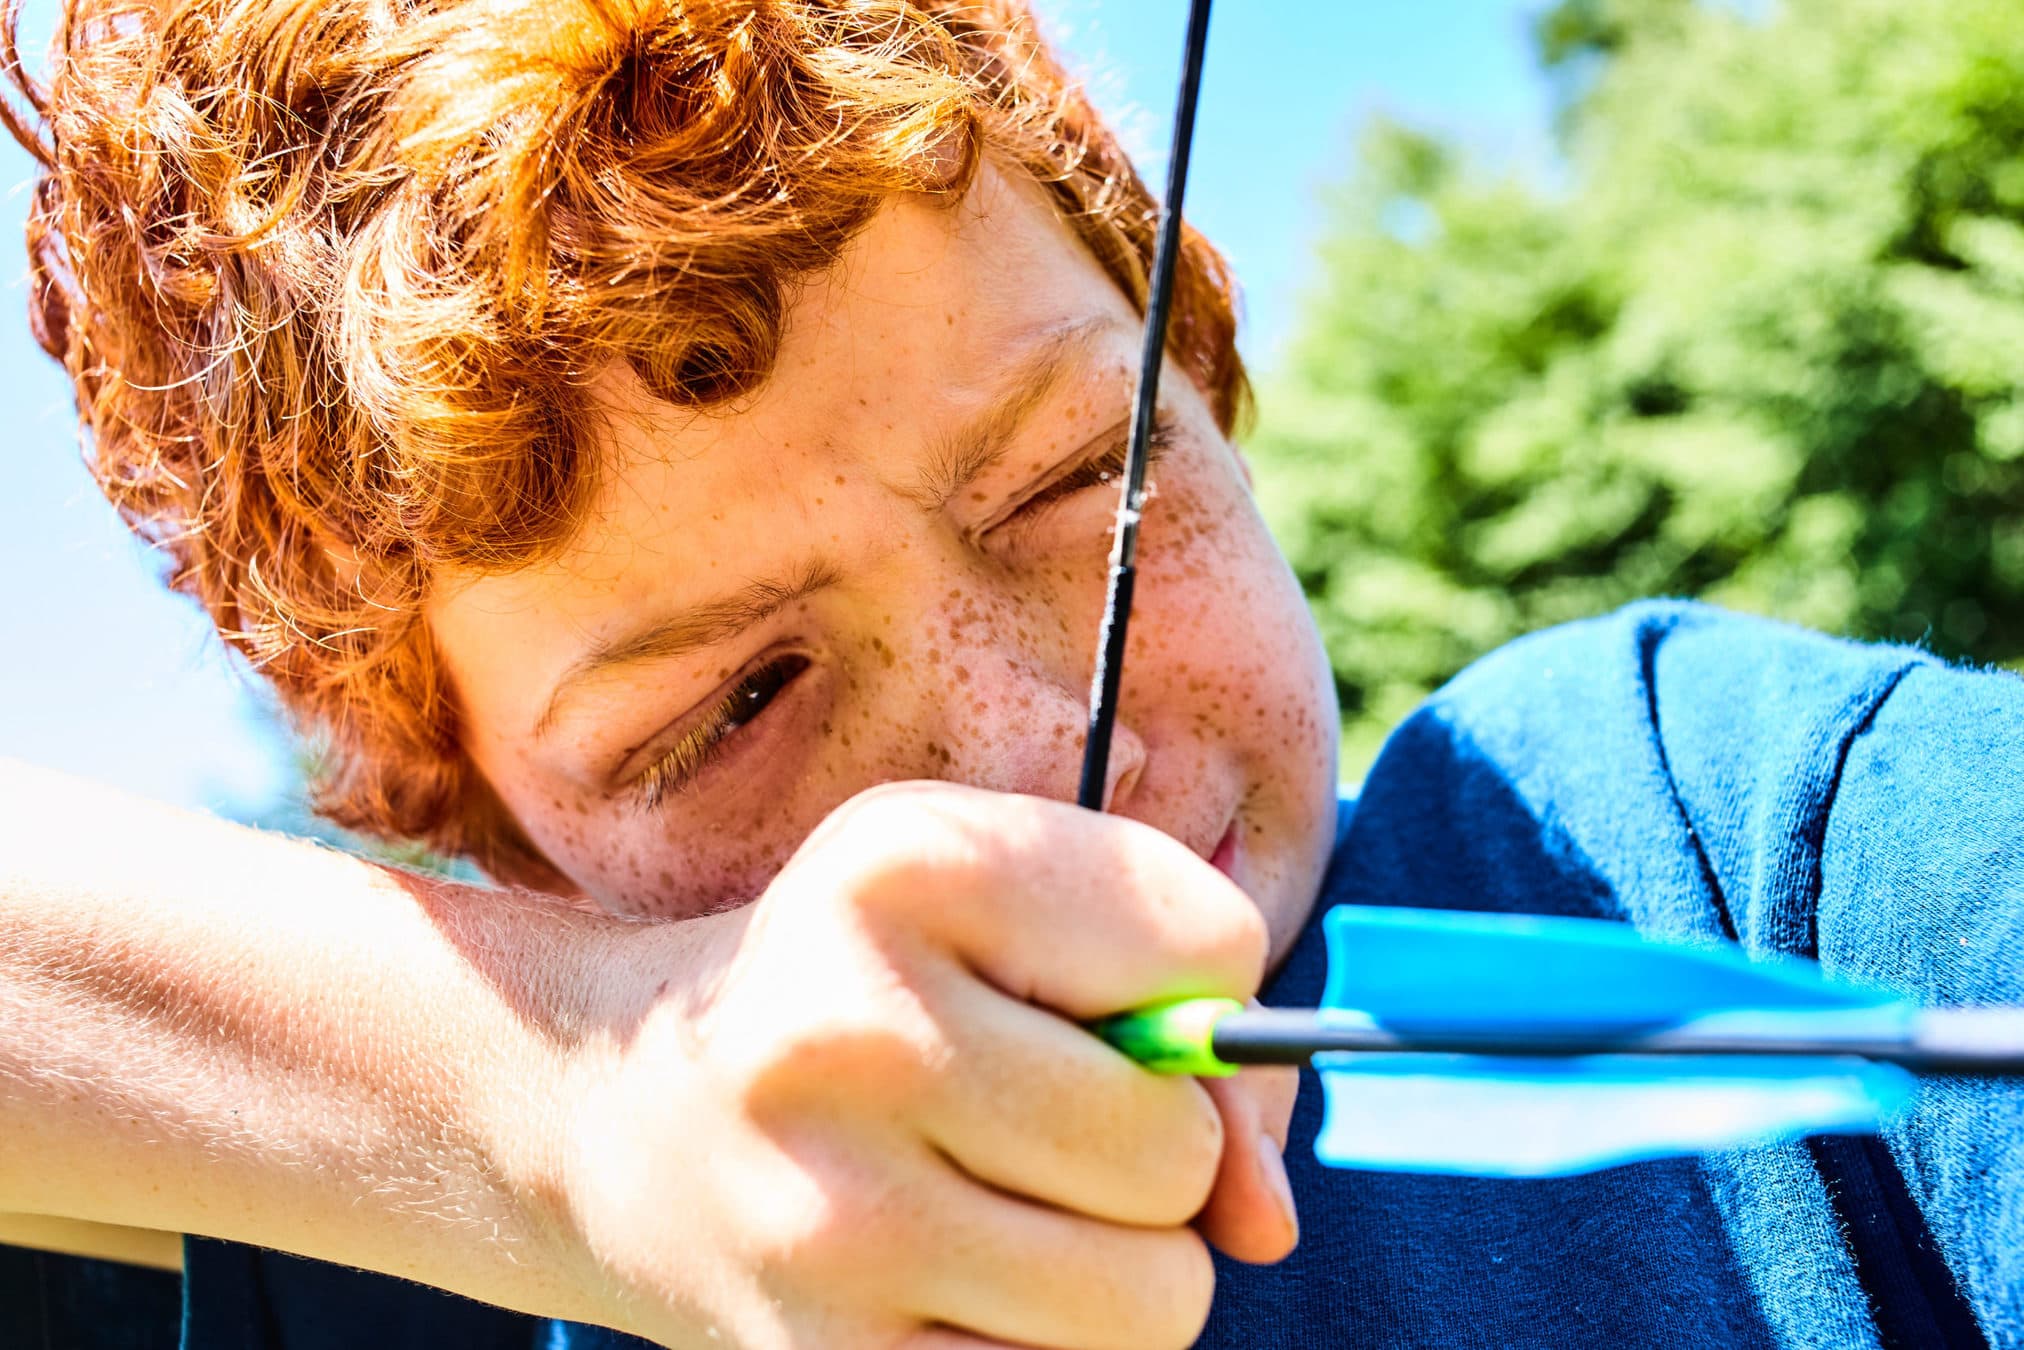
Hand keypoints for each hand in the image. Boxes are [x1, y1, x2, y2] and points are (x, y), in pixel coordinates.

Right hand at [541, 782, 1297, 1349]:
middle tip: (1049, 1121)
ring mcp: (829, 1218)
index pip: (1210, 943)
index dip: (1199, 985)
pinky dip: (1048, 1343)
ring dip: (1119, 1267)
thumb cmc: (855, 985)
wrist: (615, 1112)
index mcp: (907, 869)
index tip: (1101, 992)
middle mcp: (855, 1034)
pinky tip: (962, 1283)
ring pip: (1151, 1301)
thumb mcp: (992, 911)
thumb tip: (1272, 1224)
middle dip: (1157, 1150)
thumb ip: (1177, 1016)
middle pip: (1179, 1151)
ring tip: (1010, 1206)